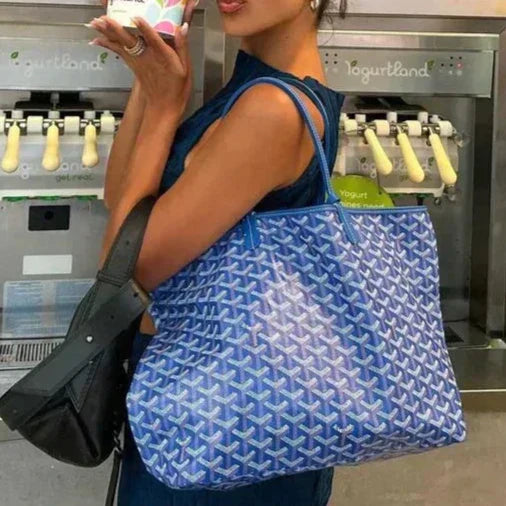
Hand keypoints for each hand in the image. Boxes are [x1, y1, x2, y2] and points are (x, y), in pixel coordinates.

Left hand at [89, 0, 197, 119]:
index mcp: (163, 57)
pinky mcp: (132, 65)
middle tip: (104, 18)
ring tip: (95, 22)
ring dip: (107, 33)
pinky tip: (97, 38)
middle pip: (130, 40)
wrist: (163, 108)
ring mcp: (138, 61)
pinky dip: (107, 44)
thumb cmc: (176, 89)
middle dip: (116, 28)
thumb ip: (183, 46)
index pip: (153, 40)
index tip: (136, 18)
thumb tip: (183, 27)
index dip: (145, 28)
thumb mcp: (186, 68)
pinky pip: (118, 51)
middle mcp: (148, 57)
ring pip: (121, 44)